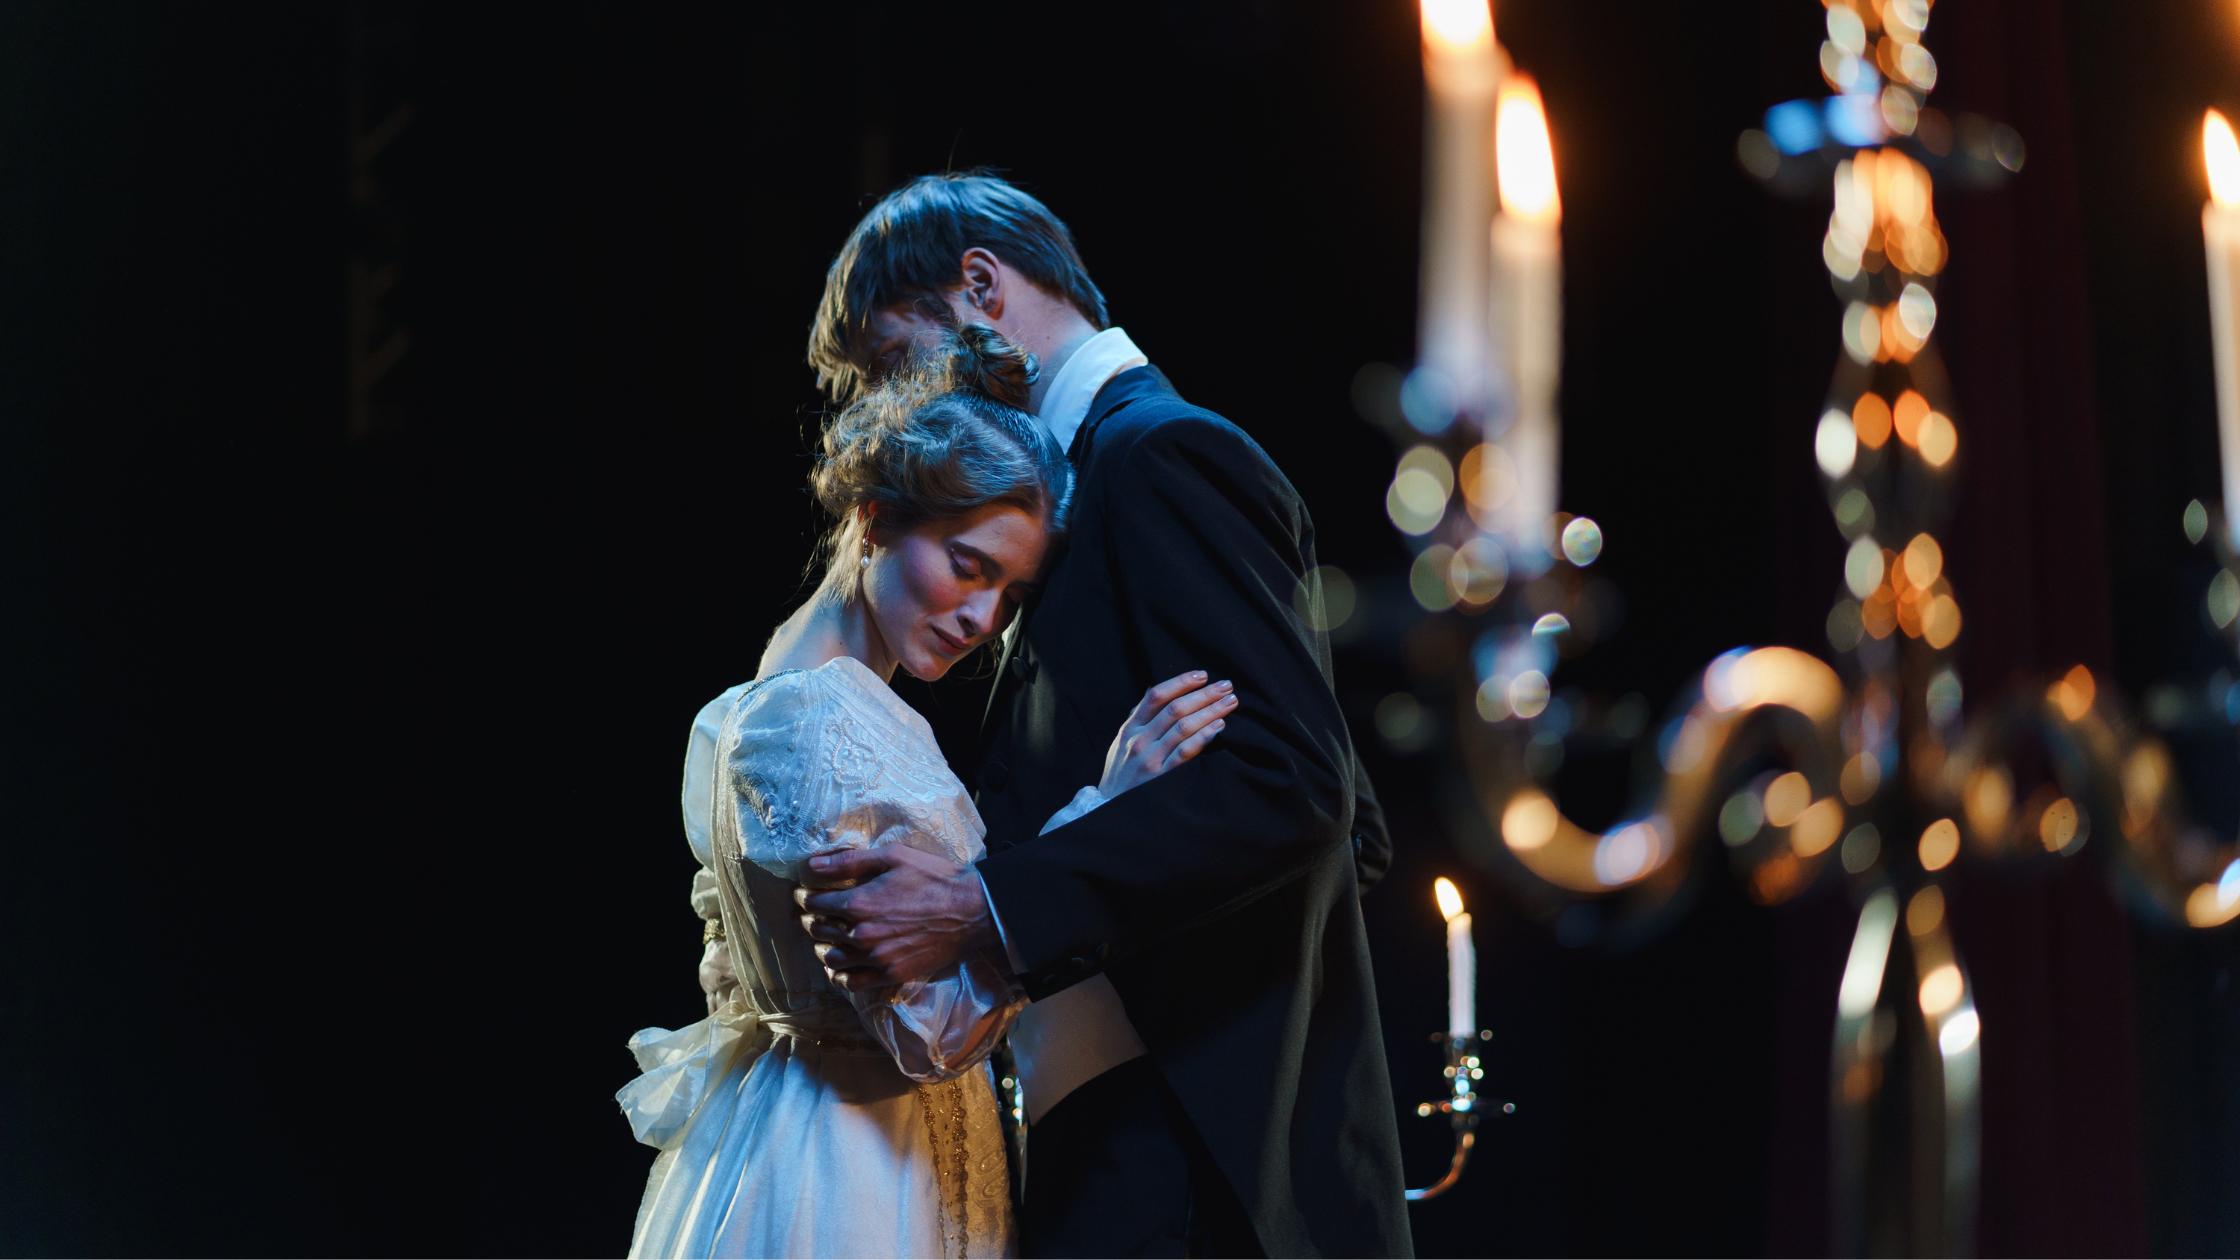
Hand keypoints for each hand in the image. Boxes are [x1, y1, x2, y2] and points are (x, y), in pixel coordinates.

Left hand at [794, 845, 999, 990]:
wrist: (971, 911)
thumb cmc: (934, 878)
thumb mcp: (893, 857)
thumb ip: (850, 861)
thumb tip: (812, 865)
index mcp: (859, 903)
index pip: (814, 902)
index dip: (806, 895)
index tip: (808, 892)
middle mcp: (861, 935)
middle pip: (818, 929)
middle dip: (811, 918)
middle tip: (815, 911)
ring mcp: (875, 958)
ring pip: (830, 958)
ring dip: (823, 945)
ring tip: (828, 936)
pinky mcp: (890, 974)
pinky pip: (851, 983)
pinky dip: (839, 975)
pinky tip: (841, 965)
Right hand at [1099, 670, 1235, 797]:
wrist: (1112, 810)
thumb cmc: (1120, 773)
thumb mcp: (1121, 743)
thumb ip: (1138, 719)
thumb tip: (1155, 692)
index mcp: (1130, 728)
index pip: (1156, 696)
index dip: (1181, 682)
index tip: (1202, 675)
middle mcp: (1139, 740)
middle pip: (1175, 709)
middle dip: (1204, 694)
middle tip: (1226, 686)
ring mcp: (1150, 759)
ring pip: (1184, 727)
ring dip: (1210, 711)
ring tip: (1230, 702)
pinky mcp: (1162, 778)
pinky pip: (1186, 752)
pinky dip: (1204, 736)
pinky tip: (1219, 726)